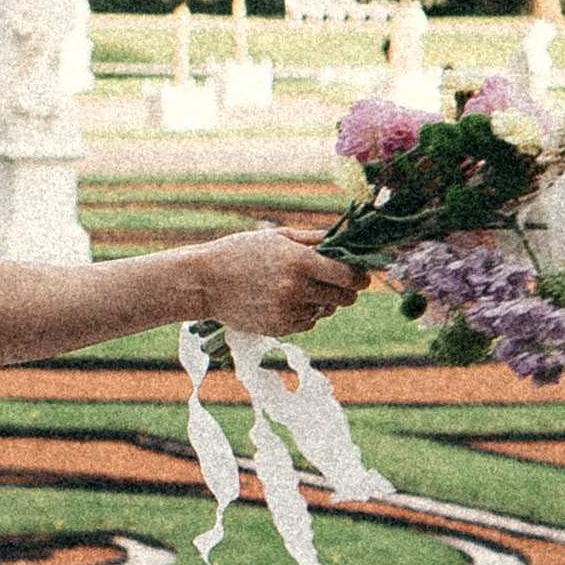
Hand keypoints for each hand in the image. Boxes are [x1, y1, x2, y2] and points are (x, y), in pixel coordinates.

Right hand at [201, 225, 368, 340]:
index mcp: (300, 261)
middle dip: (345, 290)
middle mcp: (297, 289)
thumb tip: (345, 238)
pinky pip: (308, 322)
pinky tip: (286, 300)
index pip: (350, 276)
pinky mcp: (280, 328)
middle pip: (345, 297)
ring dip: (323, 301)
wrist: (204, 282)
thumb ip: (314, 239)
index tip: (361, 275)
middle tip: (335, 282)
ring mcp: (288, 311)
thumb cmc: (240, 252)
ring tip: (301, 288)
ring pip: (327, 310)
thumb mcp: (277, 237)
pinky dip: (305, 313)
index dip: (361, 276)